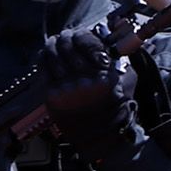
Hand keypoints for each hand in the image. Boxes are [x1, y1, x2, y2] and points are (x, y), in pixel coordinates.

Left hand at [43, 27, 137, 150]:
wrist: (100, 134)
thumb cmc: (115, 105)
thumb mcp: (127, 78)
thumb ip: (120, 57)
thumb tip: (110, 38)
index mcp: (103, 73)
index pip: (84, 40)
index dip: (80, 36)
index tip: (79, 36)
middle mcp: (84, 79)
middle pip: (65, 44)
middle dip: (64, 38)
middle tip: (64, 38)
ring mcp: (67, 88)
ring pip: (52, 54)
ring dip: (52, 47)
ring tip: (55, 46)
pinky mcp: (53, 96)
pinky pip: (43, 69)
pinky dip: (44, 60)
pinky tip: (48, 59)